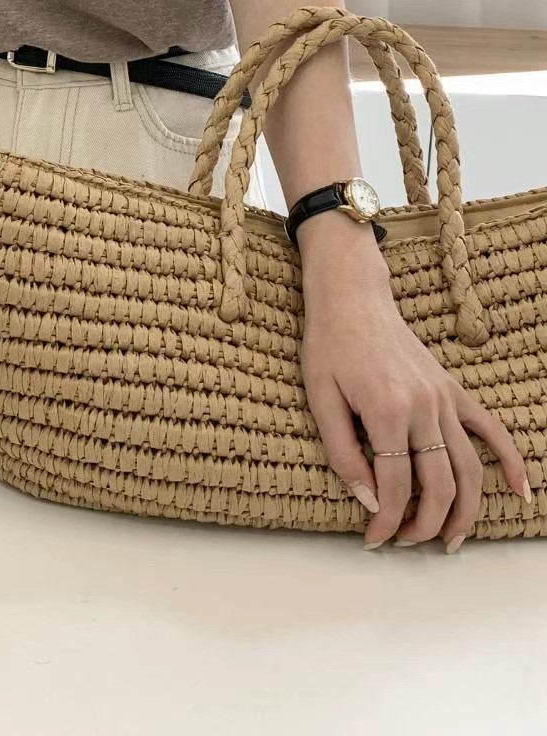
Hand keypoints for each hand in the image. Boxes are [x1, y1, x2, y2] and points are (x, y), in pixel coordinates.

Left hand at [299, 216, 530, 552]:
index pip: (395, 485)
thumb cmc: (329, 345)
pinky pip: (490, 429)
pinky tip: (520, 492)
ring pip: (468, 469)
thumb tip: (367, 499)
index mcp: (387, 410)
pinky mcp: (452, 390)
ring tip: (451, 541)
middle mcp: (424, 407)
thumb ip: (342, 451)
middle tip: (404, 543)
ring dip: (465, 511)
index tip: (373, 538)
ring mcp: (444, 399)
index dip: (385, 520)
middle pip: (439, 485)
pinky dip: (510, 461)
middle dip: (425, 526)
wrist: (352, 298)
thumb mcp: (319, 397)